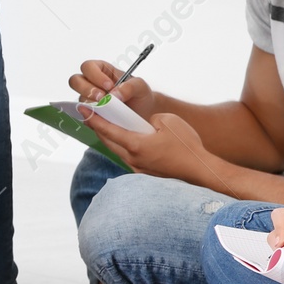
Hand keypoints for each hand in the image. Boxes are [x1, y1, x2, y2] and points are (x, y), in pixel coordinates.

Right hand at [70, 58, 155, 117]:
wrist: (144, 113)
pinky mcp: (90, 114)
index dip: (95, 75)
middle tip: (102, 97)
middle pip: (75, 81)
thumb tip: (115, 93)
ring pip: (79, 98)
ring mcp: (90, 100)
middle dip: (87, 89)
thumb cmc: (140, 96)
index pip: (88, 67)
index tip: (109, 85)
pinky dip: (90, 116)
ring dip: (89, 104)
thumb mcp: (140, 86)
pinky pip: (83, 114)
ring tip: (105, 109)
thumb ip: (130, 86)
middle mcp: (92, 84)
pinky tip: (102, 117)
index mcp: (102, 71)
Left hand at [87, 111, 215, 184]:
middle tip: (90, 115)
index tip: (83, 110)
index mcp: (136, 145)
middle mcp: (132, 158)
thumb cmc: (187, 146)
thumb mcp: (168, 121)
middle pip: (108, 141)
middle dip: (98, 127)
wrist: (200, 171)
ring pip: (117, 150)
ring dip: (110, 138)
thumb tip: (144, 124)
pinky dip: (123, 147)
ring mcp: (138, 168)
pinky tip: (126, 140)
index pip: (108, 130)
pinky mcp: (144, 174)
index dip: (94, 119)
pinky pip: (128, 157)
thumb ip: (150, 119)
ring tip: (105, 126)